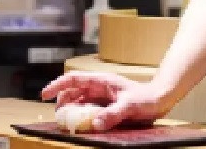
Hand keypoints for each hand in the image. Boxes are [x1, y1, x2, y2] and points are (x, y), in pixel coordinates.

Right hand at [41, 71, 170, 130]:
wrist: (160, 100)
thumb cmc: (147, 98)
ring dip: (71, 110)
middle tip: (58, 117)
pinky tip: (82, 125)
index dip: (57, 85)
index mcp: (102, 81)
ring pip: (80, 101)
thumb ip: (112, 114)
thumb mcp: (129, 106)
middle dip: (62, 102)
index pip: (74, 79)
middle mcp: (100, 87)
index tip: (44, 95)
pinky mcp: (107, 106)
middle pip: (73, 91)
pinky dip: (82, 116)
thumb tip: (95, 123)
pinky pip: (89, 110)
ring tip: (67, 123)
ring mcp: (103, 97)